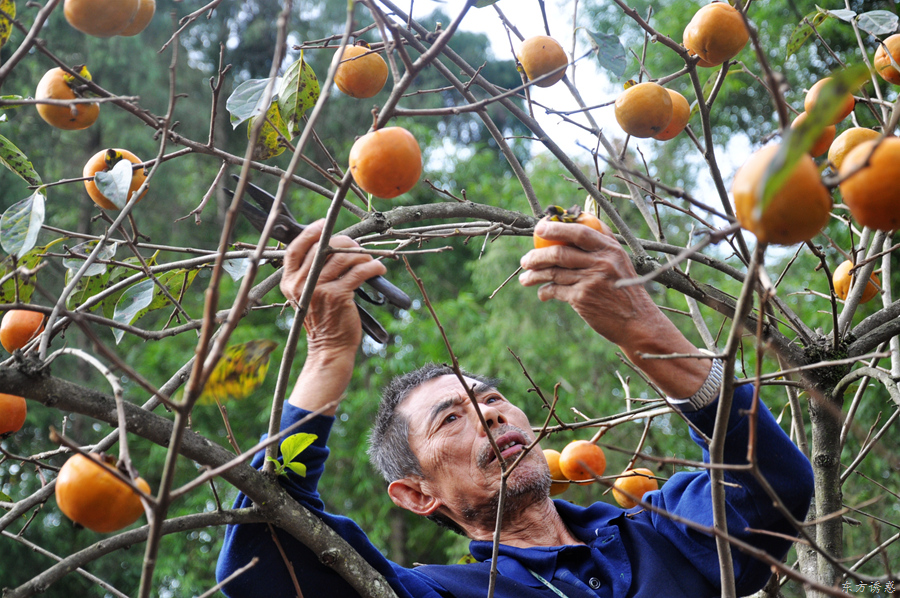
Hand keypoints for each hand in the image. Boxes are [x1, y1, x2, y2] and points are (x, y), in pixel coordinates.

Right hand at [280, 220, 386, 354]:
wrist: (329, 347)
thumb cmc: (323, 318)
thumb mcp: (308, 294)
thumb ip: (312, 272)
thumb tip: (332, 244)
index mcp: (289, 282)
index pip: (295, 248)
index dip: (310, 232)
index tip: (325, 224)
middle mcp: (299, 284)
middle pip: (322, 248)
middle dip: (344, 243)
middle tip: (356, 247)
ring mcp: (317, 289)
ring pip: (343, 257)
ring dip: (361, 255)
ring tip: (369, 260)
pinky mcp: (337, 295)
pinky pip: (358, 271)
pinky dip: (372, 266)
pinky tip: (378, 269)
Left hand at [518, 219, 657, 345]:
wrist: (637, 321)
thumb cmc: (625, 288)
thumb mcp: (620, 260)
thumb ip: (602, 240)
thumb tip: (580, 217)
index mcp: (610, 249)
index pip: (579, 231)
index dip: (556, 228)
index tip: (539, 228)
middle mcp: (601, 262)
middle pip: (560, 253)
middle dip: (537, 255)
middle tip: (525, 260)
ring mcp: (591, 280)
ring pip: (553, 272)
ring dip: (534, 275)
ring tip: (525, 278)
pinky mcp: (582, 299)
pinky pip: (555, 290)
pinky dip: (545, 291)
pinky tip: (542, 293)